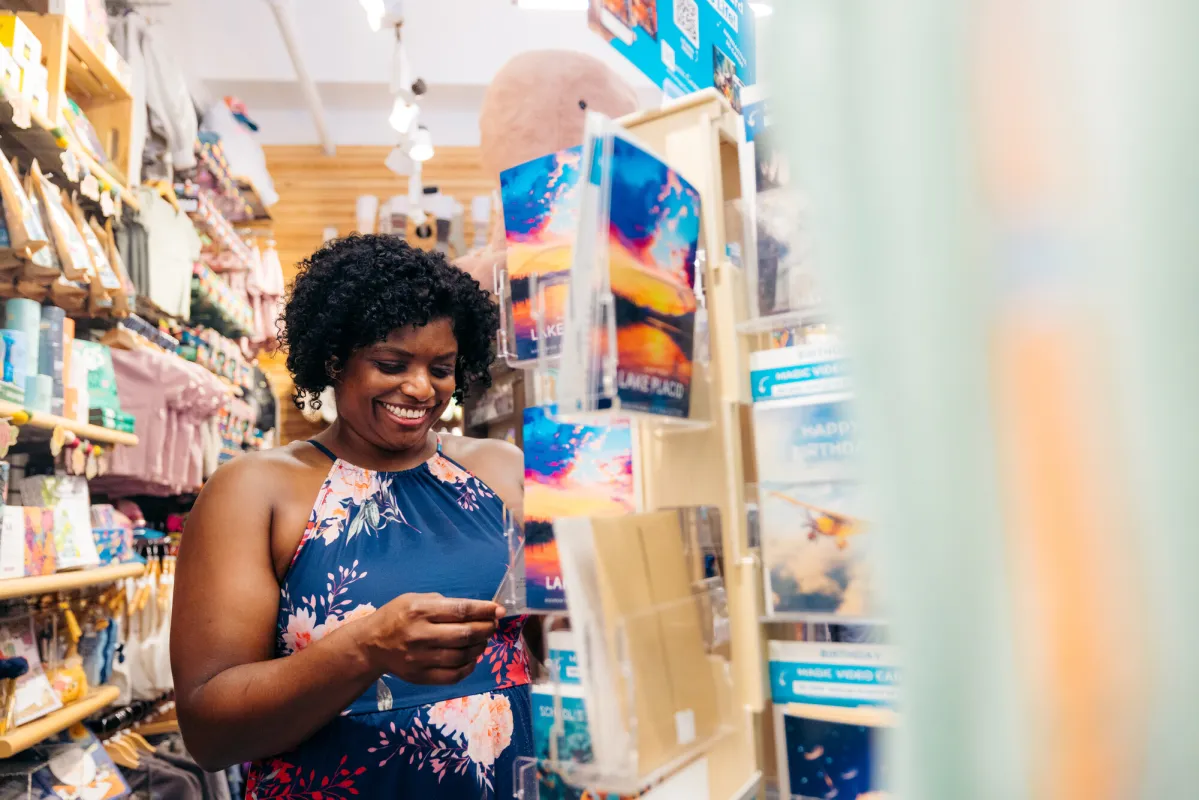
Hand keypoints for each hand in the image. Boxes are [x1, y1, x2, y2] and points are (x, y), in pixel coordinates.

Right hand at [355, 593, 503, 685]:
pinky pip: (453, 675)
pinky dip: (468, 667)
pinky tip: (471, 658)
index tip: (499, 610)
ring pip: (462, 656)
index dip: (484, 610)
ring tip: (482, 640)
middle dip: (486, 629)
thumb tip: (477, 610)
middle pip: (465, 634)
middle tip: (493, 625)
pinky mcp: (420, 676)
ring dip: (479, 647)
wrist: (371, 645)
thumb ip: (444, 604)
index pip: (461, 610)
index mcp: (420, 611)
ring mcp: (420, 658)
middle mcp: (420, 635)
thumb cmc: (397, 616)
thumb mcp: (415, 599)